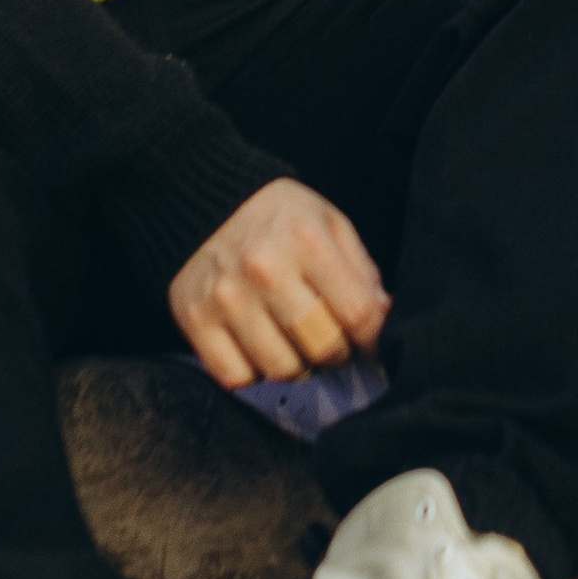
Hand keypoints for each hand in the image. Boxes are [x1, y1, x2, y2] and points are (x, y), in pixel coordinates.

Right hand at [168, 178, 389, 389]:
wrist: (202, 202)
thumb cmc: (278, 218)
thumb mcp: (329, 223)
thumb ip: (361, 270)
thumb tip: (382, 318)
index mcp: (306, 240)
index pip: (358, 314)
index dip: (372, 338)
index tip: (368, 341)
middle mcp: (265, 269)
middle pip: (322, 348)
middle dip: (336, 352)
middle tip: (329, 339)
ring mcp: (226, 297)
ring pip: (281, 369)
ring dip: (296, 365)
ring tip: (293, 341)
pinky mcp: (194, 319)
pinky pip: (236, 376)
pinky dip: (253, 371)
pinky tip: (257, 345)